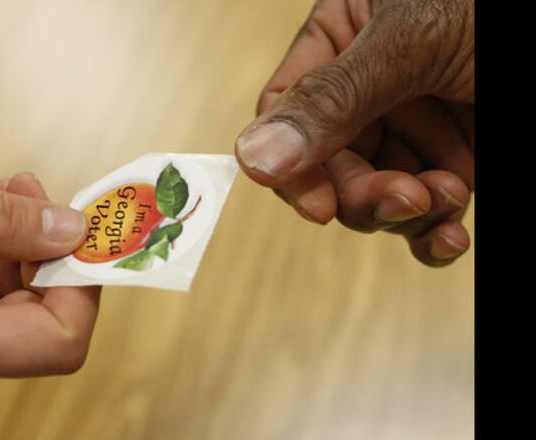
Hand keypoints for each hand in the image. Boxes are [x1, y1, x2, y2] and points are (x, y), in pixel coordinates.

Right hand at [235, 0, 472, 266]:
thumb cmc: (489, 2)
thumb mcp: (414, 38)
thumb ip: (333, 97)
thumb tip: (254, 156)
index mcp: (344, 35)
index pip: (286, 107)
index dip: (290, 161)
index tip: (316, 204)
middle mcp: (371, 85)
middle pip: (329, 162)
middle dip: (362, 194)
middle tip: (403, 200)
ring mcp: (415, 125)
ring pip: (374, 194)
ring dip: (403, 213)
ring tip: (445, 200)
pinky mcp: (457, 161)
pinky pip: (423, 211)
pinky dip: (431, 233)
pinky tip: (449, 234)